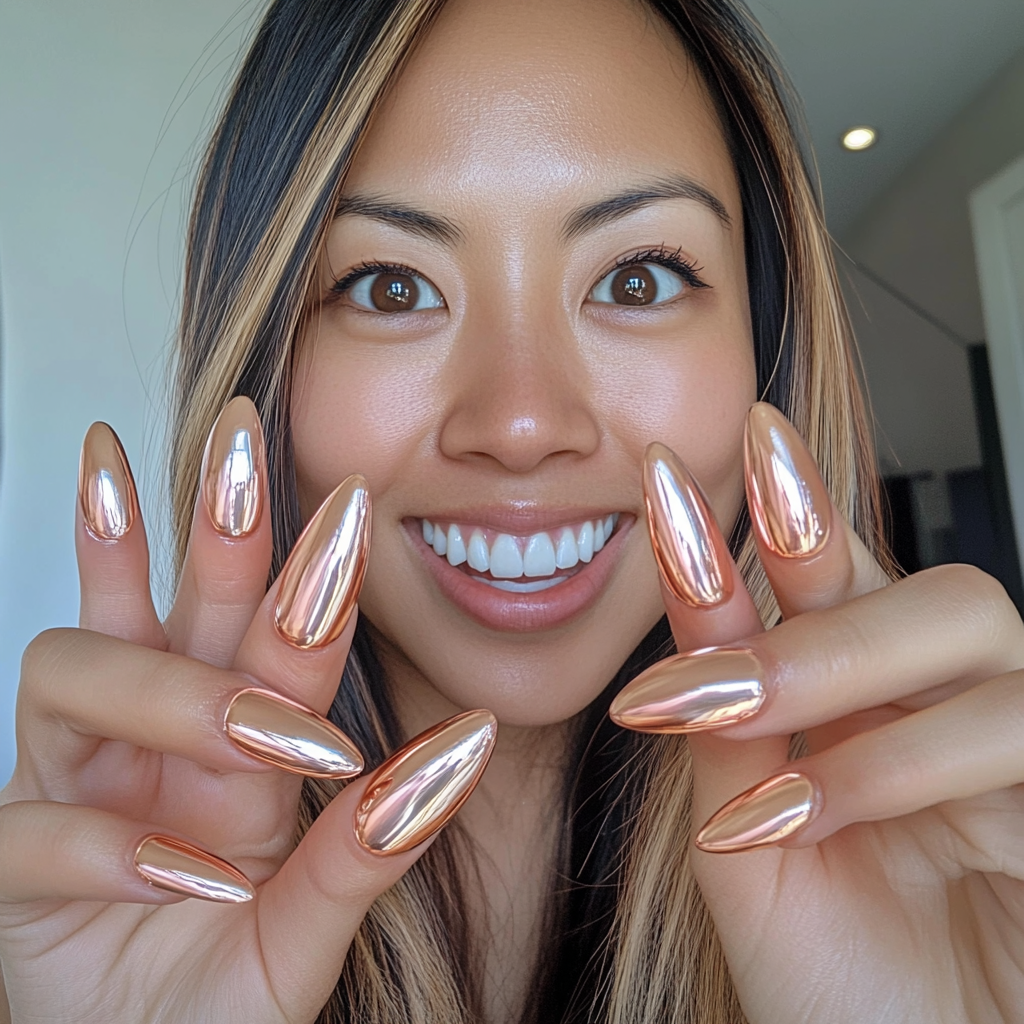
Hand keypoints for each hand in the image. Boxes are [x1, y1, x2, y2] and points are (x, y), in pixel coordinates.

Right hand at [0, 400, 494, 1023]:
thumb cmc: (219, 997)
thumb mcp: (309, 926)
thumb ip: (372, 846)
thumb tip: (470, 744)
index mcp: (232, 749)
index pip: (263, 632)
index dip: (300, 564)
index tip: (353, 496)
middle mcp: (147, 747)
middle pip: (166, 602)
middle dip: (203, 525)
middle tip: (243, 438)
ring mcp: (70, 790)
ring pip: (75, 672)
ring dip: (174, 694)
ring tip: (266, 738)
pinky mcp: (8, 864)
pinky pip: (35, 825)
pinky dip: (116, 846)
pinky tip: (196, 876)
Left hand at [613, 403, 1023, 1023]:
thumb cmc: (834, 975)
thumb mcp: (743, 840)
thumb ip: (724, 728)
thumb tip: (688, 617)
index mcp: (866, 695)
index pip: (832, 571)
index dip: (777, 506)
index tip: (685, 466)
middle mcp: (948, 700)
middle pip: (919, 580)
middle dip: (804, 605)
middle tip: (701, 673)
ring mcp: (1016, 742)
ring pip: (970, 623)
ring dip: (832, 672)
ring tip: (738, 748)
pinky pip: (1007, 727)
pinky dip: (886, 765)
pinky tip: (793, 817)